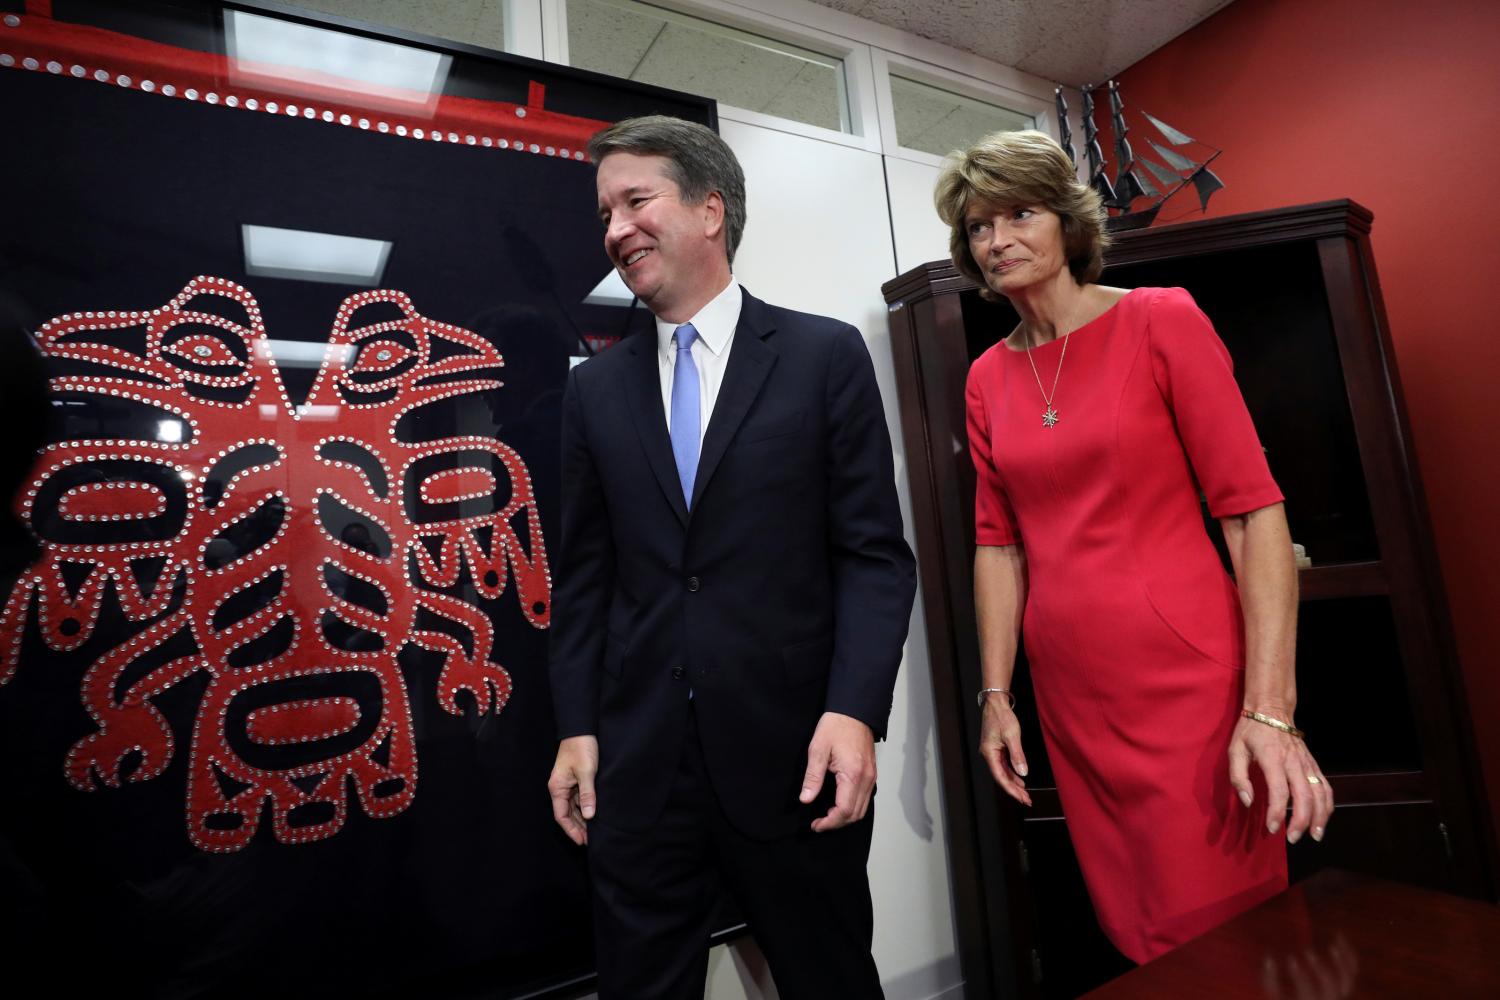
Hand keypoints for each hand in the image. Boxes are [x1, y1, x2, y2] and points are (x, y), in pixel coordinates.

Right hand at [547, 735, 598, 845]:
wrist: (581, 729)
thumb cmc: (581, 748)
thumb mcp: (586, 772)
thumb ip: (588, 794)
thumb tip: (590, 816)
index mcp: (557, 788)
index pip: (561, 816)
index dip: (571, 830)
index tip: (582, 841)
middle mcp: (560, 788)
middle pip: (567, 814)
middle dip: (578, 827)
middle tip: (591, 841)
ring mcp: (567, 784)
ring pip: (573, 807)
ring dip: (582, 819)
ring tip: (594, 832)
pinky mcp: (575, 779)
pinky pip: (579, 798)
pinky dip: (585, 808)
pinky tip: (594, 814)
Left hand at [800, 712, 875, 831]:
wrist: (854, 711)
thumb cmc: (836, 726)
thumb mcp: (817, 750)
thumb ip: (813, 777)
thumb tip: (806, 799)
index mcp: (853, 774)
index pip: (844, 810)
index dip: (829, 822)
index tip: (816, 825)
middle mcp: (866, 779)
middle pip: (855, 814)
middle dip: (836, 823)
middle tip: (819, 824)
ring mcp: (871, 777)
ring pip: (862, 809)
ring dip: (845, 817)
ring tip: (827, 816)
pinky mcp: (871, 774)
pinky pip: (865, 799)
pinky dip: (853, 808)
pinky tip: (838, 804)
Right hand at [979, 695, 1030, 806]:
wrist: (996, 703)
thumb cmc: (1002, 717)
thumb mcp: (1012, 736)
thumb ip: (1017, 756)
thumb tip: (1023, 773)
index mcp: (989, 753)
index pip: (1000, 777)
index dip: (1011, 789)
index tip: (1022, 798)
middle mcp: (989, 755)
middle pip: (1001, 777)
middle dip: (1014, 790)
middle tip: (1026, 800)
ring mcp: (992, 752)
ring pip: (1003, 772)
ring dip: (1014, 783)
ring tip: (1025, 793)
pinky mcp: (997, 748)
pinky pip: (1004, 765)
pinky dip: (1012, 773)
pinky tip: (1020, 779)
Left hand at [1229, 710, 1333, 842]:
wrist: (1272, 709)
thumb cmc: (1251, 731)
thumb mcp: (1235, 749)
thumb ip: (1238, 777)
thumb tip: (1248, 801)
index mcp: (1273, 758)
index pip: (1279, 790)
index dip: (1278, 812)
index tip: (1273, 829)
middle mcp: (1294, 762)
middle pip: (1305, 795)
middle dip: (1302, 820)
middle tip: (1293, 839)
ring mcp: (1307, 763)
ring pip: (1321, 793)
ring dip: (1320, 816)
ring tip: (1314, 835)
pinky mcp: (1313, 764)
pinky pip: (1325, 786)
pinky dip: (1327, 804)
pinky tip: (1322, 818)